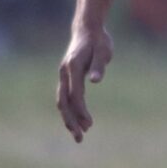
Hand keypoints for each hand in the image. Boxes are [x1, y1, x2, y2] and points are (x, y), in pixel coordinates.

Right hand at [56, 25, 113, 142]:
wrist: (87, 29)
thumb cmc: (98, 40)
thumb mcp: (103, 50)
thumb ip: (99, 65)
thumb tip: (95, 81)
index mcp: (73, 66)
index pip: (75, 94)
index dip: (81, 110)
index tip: (89, 124)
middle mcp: (65, 72)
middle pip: (64, 102)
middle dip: (71, 121)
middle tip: (80, 138)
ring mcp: (64, 75)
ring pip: (63, 102)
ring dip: (69, 119)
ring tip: (79, 136)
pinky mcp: (67, 78)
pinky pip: (66, 98)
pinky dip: (70, 111)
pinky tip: (78, 122)